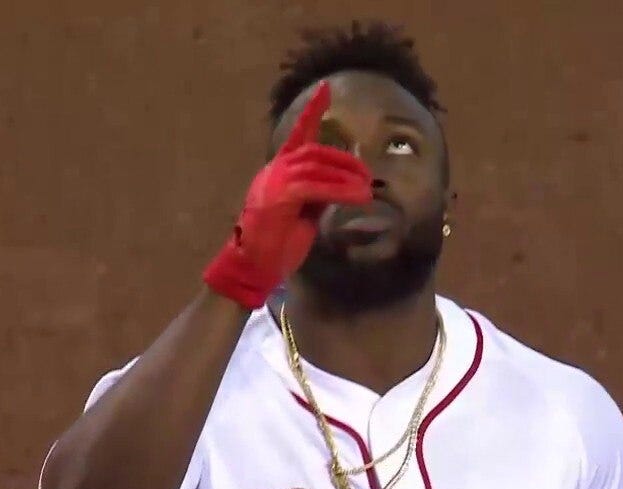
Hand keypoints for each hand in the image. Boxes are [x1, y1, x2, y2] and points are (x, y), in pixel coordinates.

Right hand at [203, 81, 372, 308]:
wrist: (254, 267)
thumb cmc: (279, 244)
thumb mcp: (306, 213)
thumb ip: (321, 193)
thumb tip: (345, 181)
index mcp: (279, 171)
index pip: (298, 134)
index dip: (312, 111)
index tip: (326, 88)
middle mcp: (274, 170)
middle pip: (315, 152)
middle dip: (345, 161)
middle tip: (368, 176)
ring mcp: (273, 182)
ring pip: (316, 167)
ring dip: (346, 177)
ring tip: (367, 190)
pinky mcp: (278, 197)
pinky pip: (314, 186)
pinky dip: (339, 190)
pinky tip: (357, 198)